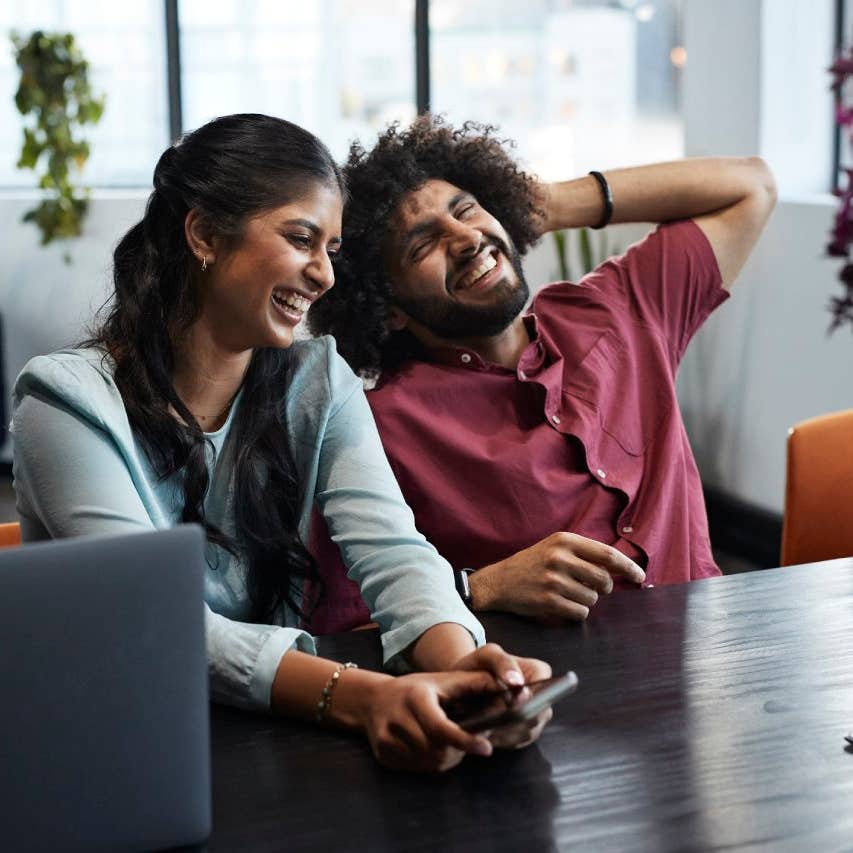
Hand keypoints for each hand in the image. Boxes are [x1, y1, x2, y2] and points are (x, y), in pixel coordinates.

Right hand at [357, 670, 502, 772]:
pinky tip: (430, 747)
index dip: (465, 740)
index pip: (441, 728)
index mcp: (415, 698)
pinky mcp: (383, 755)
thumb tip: (510, 688)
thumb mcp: (445, 680)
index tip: (486, 749)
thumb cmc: (417, 689)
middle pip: (438, 750)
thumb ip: (476, 684)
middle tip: (467, 741)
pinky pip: (417, 769)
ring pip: (429, 763)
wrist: (372, 700)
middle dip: (458, 749)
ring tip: (447, 741)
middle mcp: (397, 719)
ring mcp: (387, 739)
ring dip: (446, 757)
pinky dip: (430, 762)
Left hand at [452, 643, 552, 748]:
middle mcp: (540, 695)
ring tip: (486, 727)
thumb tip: (517, 683)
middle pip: (538, 714)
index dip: (531, 699)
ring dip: (508, 732)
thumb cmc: (479, 665)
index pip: (546, 689)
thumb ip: (503, 662)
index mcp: (538, 672)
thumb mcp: (487, 655)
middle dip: (516, 719)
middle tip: (493, 720)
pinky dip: (502, 740)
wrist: (464, 682)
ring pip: (529, 731)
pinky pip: (518, 742)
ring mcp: (534, 716)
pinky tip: (487, 734)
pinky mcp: (523, 732)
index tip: (512, 705)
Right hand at [469, 532, 644, 622]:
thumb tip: (622, 567)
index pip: (607, 554)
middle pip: (604, 579)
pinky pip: (580, 613)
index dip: (628, 566)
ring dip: (587, 601)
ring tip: (570, 594)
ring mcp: (553, 580)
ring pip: (593, 598)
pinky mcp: (548, 601)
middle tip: (595, 588)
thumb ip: (584, 554)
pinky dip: (577, 613)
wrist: (498, 582)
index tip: (640, 576)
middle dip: (604, 588)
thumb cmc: (531, 564)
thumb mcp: (554, 548)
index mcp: (564, 540)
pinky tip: (563, 605)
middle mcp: (559, 558)